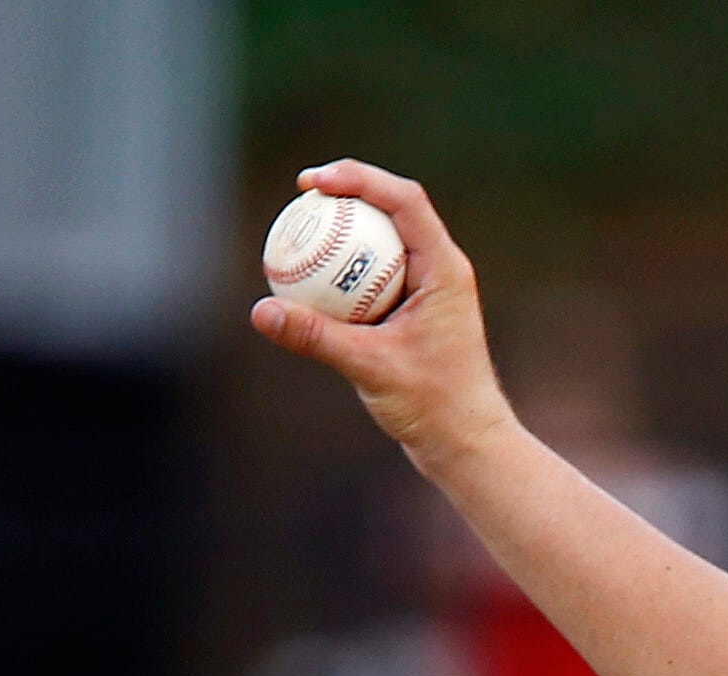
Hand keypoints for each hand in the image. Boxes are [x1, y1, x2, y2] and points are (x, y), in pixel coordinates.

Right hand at [251, 162, 513, 468]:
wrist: (466, 445)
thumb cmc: (434, 407)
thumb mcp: (370, 367)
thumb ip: (316, 336)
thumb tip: (261, 310)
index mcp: (444, 269)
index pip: (403, 200)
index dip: (358, 178)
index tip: (313, 182)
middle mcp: (440, 270)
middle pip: (392, 210)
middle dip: (347, 193)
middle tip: (302, 195)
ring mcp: (429, 290)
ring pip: (383, 243)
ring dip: (345, 230)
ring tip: (301, 228)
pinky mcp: (415, 312)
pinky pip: (375, 276)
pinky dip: (344, 272)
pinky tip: (308, 280)